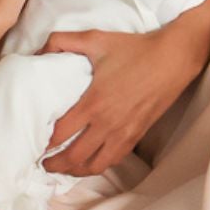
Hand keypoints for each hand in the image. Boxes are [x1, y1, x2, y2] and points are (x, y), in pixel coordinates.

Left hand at [38, 26, 194, 175]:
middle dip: (55, 164)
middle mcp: (107, 123)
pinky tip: (92, 160)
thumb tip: (40, 50)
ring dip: (76, 170)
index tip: (36, 142)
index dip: (45, 143)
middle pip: (74, 157)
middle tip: (44, 162)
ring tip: (66, 167)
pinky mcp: (137, 135)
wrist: (173, 58)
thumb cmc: (135, 49)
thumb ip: (63, 40)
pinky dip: (99, 164)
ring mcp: (124, 132)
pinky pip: (114, 159)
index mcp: (93, 103)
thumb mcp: (96, 39)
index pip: (60, 134)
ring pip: (95, 165)